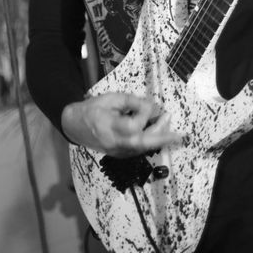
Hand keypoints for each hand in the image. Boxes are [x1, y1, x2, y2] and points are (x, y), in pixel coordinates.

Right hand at [61, 91, 183, 156]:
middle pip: (141, 143)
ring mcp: (116, 151)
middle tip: (178, 134)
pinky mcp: (119, 154)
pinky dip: (150, 143)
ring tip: (171, 131)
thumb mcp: (110, 98)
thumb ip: (131, 101)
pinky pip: (138, 150)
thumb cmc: (92, 109)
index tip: (150, 105)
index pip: (132, 126)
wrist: (74, 125)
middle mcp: (113, 142)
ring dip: (159, 140)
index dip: (145, 115)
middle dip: (161, 138)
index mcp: (108, 126)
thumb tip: (151, 106)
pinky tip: (158, 135)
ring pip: (142, 148)